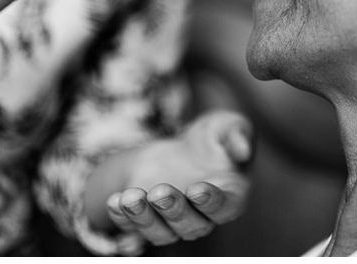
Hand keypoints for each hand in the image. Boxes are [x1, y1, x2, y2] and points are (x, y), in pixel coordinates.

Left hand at [106, 110, 252, 250]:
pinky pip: (133, 227)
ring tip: (130, 197)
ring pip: (160, 232)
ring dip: (144, 218)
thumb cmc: (212, 139)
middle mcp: (201, 217)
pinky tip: (114, 201)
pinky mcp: (147, 218)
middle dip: (173, 210)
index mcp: (229, 198)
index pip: (222, 207)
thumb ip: (237, 135)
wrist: (180, 149)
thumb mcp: (228, 126)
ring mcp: (171, 222)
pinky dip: (122, 218)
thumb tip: (242, 149)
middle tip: (160, 192)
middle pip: (189, 225)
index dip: (210, 201)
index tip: (197, 189)